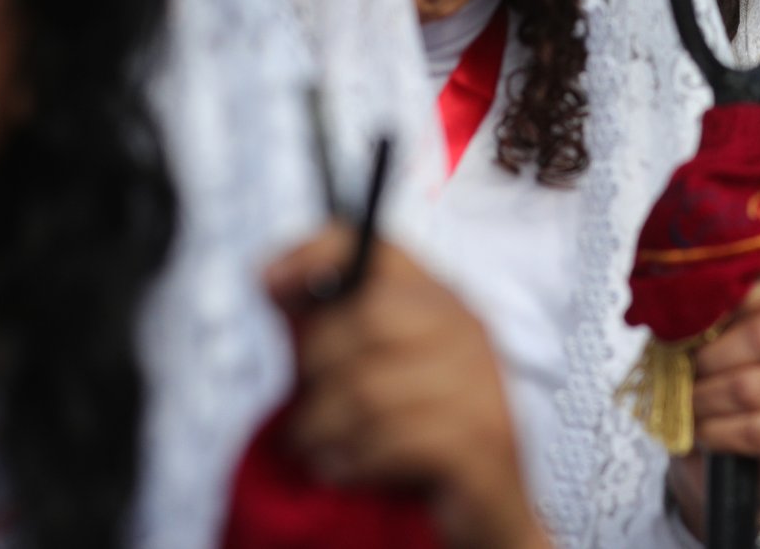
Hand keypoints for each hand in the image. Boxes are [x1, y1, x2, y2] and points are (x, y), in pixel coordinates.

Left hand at [268, 231, 550, 548]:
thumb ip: (329, 326)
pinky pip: (394, 439)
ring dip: (325, 430)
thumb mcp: (372, 374)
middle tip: (307, 413)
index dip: (319, 253)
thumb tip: (274, 276)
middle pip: (367, 317)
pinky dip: (355, 462)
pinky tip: (346, 471)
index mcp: (443, 304)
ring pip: (371, 387)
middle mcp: (468, 331)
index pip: (379, 248)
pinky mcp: (482, 438)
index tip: (270, 280)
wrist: (489, 511)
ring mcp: (481, 382)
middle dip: (317, 370)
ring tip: (320, 451)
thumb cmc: (422, 441)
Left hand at [667, 279, 759, 539]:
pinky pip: (756, 430)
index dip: (734, 299)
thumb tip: (683, 304)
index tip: (700, 319)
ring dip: (706, 401)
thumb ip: (698, 321)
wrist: (710, 458)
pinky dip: (718, 432)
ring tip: (691, 407)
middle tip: (690, 373)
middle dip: (712, 357)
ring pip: (752, 387)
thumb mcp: (693, 347)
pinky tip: (705, 433)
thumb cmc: (704, 389)